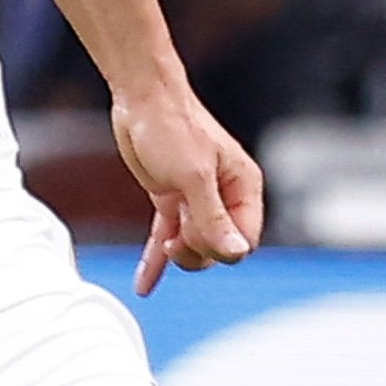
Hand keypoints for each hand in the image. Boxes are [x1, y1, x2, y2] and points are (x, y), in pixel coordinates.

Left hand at [115, 77, 260, 296]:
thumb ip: (214, 217)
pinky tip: (144, 286)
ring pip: (194, 248)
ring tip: (163, 243)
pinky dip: (155, 261)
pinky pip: (165, 238)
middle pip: (219, 248)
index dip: (221, 247)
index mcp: (243, 187)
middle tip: (177, 231)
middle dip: (197, 250)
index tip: (194, 231)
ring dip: (176, 254)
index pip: (244, 240)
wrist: (141, 99)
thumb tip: (237, 252)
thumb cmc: (173, 127)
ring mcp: (196, 200)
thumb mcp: (194, 176)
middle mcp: (225, 196)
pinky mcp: (171, 200)